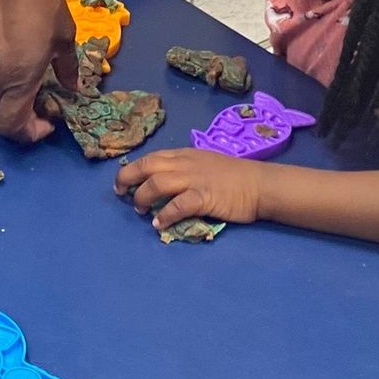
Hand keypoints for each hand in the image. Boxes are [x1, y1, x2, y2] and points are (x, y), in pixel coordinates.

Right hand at [0, 0, 76, 142]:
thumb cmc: (40, 0)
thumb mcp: (65, 36)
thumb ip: (68, 68)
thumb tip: (72, 86)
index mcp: (17, 80)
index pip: (12, 127)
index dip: (31, 133)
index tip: (49, 119)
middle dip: (15, 125)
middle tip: (36, 110)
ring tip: (17, 96)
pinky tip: (0, 77)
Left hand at [115, 148, 264, 231]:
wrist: (259, 184)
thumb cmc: (234, 176)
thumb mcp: (204, 163)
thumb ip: (184, 168)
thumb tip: (164, 180)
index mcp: (183, 155)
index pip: (150, 157)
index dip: (132, 168)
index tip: (123, 181)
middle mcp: (184, 164)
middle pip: (146, 167)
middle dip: (127, 179)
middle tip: (120, 194)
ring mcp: (193, 179)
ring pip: (156, 184)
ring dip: (143, 198)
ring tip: (140, 211)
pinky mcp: (203, 197)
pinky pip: (177, 205)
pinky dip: (165, 215)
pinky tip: (159, 224)